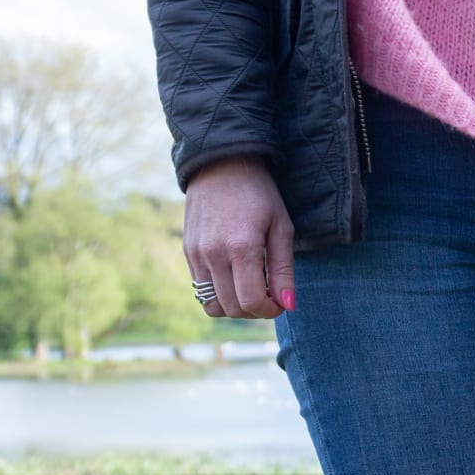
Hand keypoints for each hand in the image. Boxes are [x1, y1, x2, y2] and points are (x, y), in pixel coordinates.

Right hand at [184, 156, 294, 317]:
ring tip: (250, 287)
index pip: (251, 302)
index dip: (270, 310)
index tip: (280, 300)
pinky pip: (200, 289)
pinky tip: (235, 275)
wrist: (221, 164)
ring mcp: (196, 254)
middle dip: (255, 310)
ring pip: (213, 305)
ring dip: (235, 305)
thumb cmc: (259, 194)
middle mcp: (213, 254)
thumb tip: (288, 305)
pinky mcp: (187, 251)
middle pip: (232, 308)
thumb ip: (283, 270)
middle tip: (268, 294)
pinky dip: (220, 293)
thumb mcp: (281, 228)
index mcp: (240, 248)